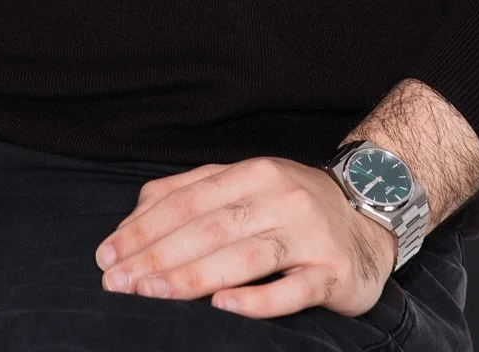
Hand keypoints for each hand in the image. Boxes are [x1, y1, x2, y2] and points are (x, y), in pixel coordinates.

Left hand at [94, 155, 400, 319]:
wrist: (371, 217)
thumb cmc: (292, 206)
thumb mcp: (245, 185)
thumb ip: (191, 193)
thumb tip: (134, 215)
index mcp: (253, 173)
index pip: (188, 200)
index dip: (144, 228)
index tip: (108, 254)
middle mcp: (281, 197)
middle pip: (210, 227)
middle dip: (157, 255)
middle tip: (117, 281)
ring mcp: (309, 235)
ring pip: (245, 256)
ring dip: (193, 277)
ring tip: (152, 293)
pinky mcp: (333, 272)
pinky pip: (293, 290)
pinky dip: (257, 299)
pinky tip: (223, 307)